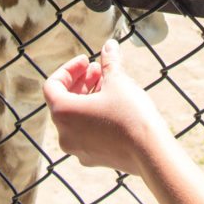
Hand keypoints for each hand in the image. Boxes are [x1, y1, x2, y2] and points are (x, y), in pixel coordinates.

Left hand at [43, 40, 173, 175]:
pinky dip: (93, 116)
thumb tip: (109, 45)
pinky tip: (114, 108)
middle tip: (99, 71)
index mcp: (63, 113)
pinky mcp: (92, 158)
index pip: (52, 85)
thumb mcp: (118, 81)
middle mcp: (64, 134)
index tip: (87, 62)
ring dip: (87, 98)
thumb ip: (109, 62)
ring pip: (75, 118)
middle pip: (63, 102)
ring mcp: (77, 149)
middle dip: (80, 82)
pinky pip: (85, 132)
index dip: (69, 69)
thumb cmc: (130, 114)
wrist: (151, 152)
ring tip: (108, 86)